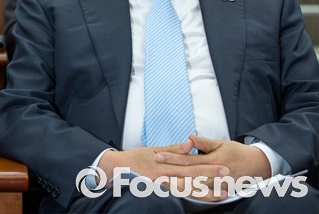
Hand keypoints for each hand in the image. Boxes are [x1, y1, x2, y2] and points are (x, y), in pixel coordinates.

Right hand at [100, 140, 229, 201]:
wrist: (116, 169)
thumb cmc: (134, 158)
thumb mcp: (154, 150)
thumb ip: (174, 149)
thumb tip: (190, 144)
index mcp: (167, 163)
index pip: (191, 165)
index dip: (208, 166)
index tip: (223, 166)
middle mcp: (166, 175)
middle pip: (193, 178)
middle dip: (211, 178)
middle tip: (228, 178)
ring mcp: (163, 186)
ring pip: (188, 190)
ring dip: (206, 193)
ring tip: (221, 194)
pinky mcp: (159, 192)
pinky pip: (178, 196)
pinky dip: (192, 198)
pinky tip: (202, 199)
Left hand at [153, 135, 270, 200]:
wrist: (256, 165)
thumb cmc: (236, 152)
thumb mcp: (221, 143)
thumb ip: (204, 143)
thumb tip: (190, 138)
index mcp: (213, 160)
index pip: (189, 159)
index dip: (173, 158)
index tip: (159, 156)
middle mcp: (215, 174)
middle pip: (189, 175)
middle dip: (171, 174)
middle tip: (155, 172)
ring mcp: (218, 185)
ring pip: (195, 188)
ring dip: (178, 186)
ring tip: (163, 183)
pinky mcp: (221, 191)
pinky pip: (204, 195)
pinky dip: (191, 194)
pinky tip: (179, 193)